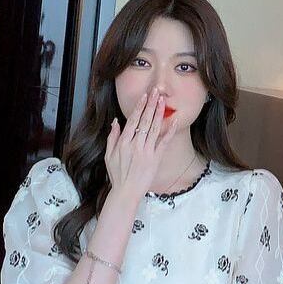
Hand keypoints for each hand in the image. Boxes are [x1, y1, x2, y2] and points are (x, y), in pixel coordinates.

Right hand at [104, 88, 178, 202]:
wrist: (126, 192)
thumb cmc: (117, 175)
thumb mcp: (108, 155)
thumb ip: (112, 137)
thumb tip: (116, 122)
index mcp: (123, 142)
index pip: (133, 120)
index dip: (140, 107)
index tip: (145, 96)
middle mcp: (135, 144)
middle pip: (145, 120)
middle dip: (151, 104)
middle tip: (157, 91)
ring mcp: (146, 151)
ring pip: (154, 128)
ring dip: (159, 113)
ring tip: (164, 100)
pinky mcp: (155, 159)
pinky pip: (163, 142)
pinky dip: (169, 131)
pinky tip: (174, 120)